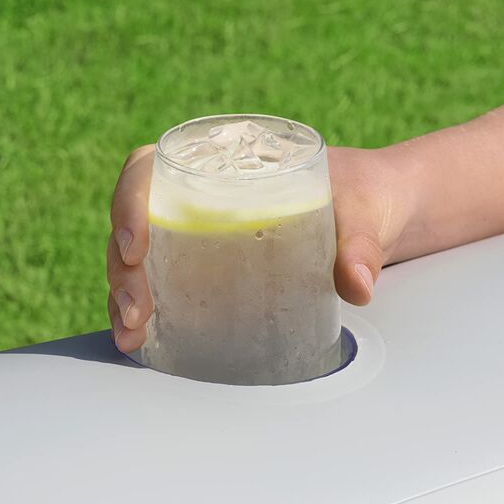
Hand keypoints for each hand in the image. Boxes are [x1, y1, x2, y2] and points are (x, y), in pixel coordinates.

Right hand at [106, 144, 412, 352]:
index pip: (149, 169)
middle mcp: (198, 195)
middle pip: (133, 221)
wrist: (379, 212)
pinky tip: (140, 340)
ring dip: (124, 294)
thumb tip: (357, 286)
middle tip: (137, 311)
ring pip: (137, 257)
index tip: (135, 245)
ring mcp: (197, 233)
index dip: (129, 203)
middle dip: (123, 268)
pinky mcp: (207, 267)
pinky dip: (144, 311)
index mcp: (222, 162)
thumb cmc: (364, 196)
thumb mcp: (365, 212)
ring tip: (132, 334)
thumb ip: (361, 246)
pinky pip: (160, 283)